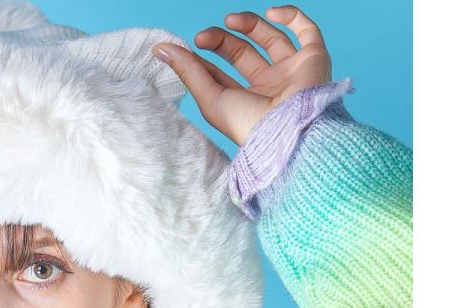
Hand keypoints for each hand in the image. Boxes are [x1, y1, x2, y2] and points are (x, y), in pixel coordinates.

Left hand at [152, 5, 331, 145]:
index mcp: (244, 102)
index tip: (187, 47)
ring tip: (230, 20)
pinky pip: (307, 29)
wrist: (288, 129)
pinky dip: (290, 15)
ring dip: (249, 24)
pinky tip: (271, 13)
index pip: (221, 74)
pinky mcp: (314, 59)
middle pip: (243, 53)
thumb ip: (188, 71)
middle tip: (204, 37)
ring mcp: (291, 72)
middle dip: (222, 40)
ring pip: (271, 38)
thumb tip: (159, 49)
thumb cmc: (247, 123)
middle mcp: (268, 86)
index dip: (203, 58)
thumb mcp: (210, 98)